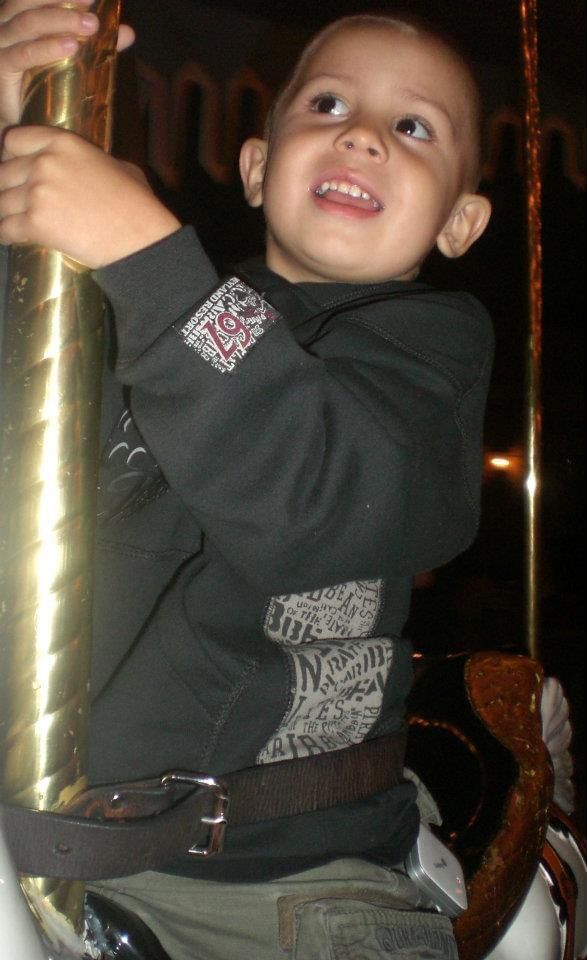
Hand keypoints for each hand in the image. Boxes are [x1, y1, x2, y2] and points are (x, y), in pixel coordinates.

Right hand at [0, 0, 133, 129]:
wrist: (18, 124)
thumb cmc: (38, 87)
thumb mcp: (68, 61)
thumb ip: (94, 45)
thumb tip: (127, 32)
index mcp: (20, 17)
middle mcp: (6, 26)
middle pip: (28, 3)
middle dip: (62, 0)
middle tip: (92, 4)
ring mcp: (1, 46)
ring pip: (27, 23)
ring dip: (60, 21)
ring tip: (91, 26)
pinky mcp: (1, 68)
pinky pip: (22, 55)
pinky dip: (46, 48)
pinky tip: (69, 46)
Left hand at [0, 125, 180, 266]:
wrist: (140, 238)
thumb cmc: (138, 205)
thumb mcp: (118, 166)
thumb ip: (91, 160)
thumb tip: (88, 168)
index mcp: (62, 142)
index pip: (13, 140)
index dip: (11, 156)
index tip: (15, 170)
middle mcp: (44, 163)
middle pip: (3, 172)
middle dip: (8, 188)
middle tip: (16, 201)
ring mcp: (37, 193)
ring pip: (1, 202)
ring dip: (6, 212)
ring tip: (15, 220)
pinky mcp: (35, 223)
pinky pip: (4, 228)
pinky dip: (6, 234)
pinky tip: (11, 236)